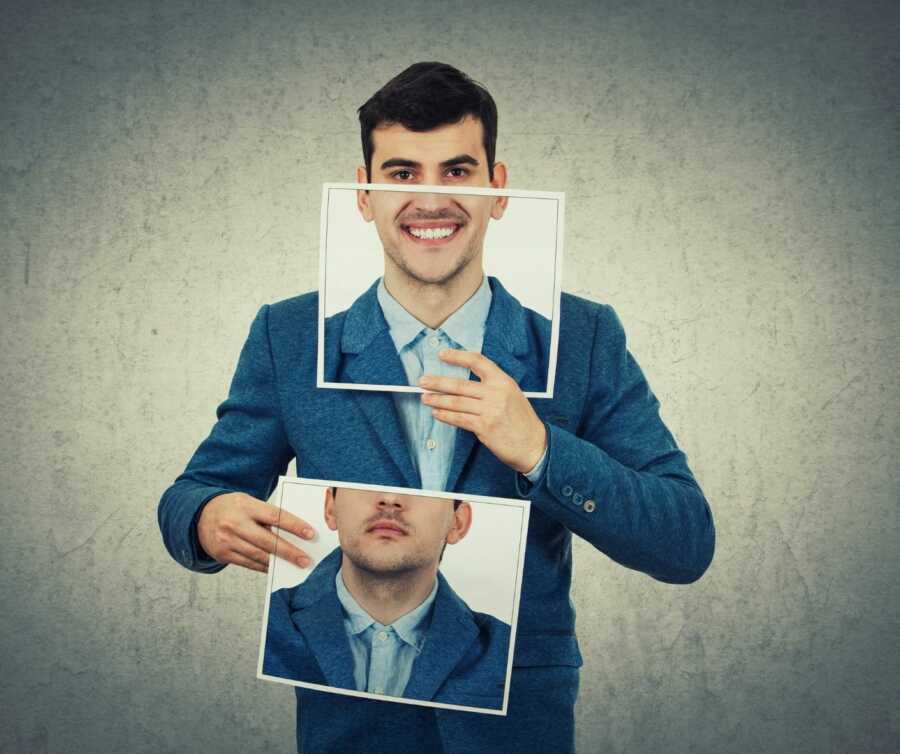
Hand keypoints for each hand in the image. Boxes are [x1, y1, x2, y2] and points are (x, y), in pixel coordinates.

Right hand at [197, 491, 315, 572]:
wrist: (199, 514)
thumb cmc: (233, 507)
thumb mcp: (248, 502)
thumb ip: (266, 515)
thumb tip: (292, 533)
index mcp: (245, 505)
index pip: (274, 516)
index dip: (294, 525)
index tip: (310, 534)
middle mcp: (235, 523)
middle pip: (267, 540)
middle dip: (289, 551)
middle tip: (305, 560)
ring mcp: (227, 540)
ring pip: (258, 554)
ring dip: (278, 562)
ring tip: (295, 565)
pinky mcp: (222, 554)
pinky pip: (248, 563)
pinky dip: (263, 566)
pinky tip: (275, 567)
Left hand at [419, 349, 547, 473]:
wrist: (534, 444)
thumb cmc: (521, 420)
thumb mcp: (512, 394)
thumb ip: (491, 387)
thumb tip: (462, 385)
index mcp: (503, 381)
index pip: (477, 361)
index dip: (457, 356)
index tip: (442, 354)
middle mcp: (496, 393)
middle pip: (460, 384)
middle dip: (438, 382)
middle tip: (422, 381)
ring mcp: (490, 410)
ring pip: (456, 402)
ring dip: (438, 400)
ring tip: (425, 398)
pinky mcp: (484, 427)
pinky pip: (459, 419)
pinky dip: (446, 416)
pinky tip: (437, 413)